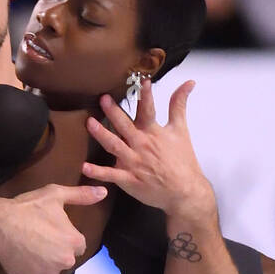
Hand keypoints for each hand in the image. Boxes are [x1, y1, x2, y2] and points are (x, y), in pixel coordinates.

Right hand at [0, 183, 107, 273]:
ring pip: (50, 268)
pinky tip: (22, 254)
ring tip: (29, 245)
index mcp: (74, 242)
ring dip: (44, 260)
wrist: (0, 226)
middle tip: (40, 236)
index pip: (79, 245)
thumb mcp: (56, 195)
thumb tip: (103, 192)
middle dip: (57, 250)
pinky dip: (30, 267)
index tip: (54, 229)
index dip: (67, 237)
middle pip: (65, 258)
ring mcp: (47, 273)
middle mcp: (65, 261)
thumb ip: (81, 195)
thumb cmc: (29, 208)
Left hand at [81, 77, 214, 222]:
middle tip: (103, 99)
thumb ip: (179, 105)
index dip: (145, 95)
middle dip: (114, 111)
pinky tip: (85, 167)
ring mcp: (134, 162)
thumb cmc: (182, 161)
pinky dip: (98, 172)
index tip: (142, 81)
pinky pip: (110, 175)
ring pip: (114, 145)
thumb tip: (189, 83)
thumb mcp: (181, 130)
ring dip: (101, 134)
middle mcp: (142, 145)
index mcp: (153, 132)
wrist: (184, 191)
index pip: (148, 109)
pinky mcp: (128, 179)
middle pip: (125, 125)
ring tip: (90, 123)